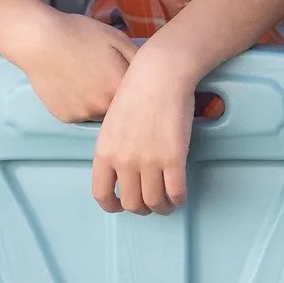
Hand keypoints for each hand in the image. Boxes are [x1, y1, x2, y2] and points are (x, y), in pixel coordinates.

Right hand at [14, 11, 135, 124]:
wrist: (39, 40)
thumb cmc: (80, 34)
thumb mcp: (117, 39)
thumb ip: (138, 59)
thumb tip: (155, 73)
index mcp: (120, 86)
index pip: (141, 96)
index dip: (140, 88)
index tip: (136, 78)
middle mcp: (103, 106)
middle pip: (122, 108)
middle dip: (121, 95)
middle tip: (109, 75)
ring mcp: (83, 115)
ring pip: (103, 113)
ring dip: (102, 101)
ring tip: (91, 78)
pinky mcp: (66, 118)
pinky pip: (83, 114)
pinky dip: (82, 104)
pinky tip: (75, 85)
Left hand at [91, 47, 196, 214]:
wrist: (160, 73)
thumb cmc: (139, 89)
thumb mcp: (113, 121)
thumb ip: (115, 146)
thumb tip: (124, 167)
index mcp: (104, 152)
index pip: (102, 194)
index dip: (113, 206)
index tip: (123, 206)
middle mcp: (124, 161)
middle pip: (132, 203)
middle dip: (143, 208)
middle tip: (152, 203)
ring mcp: (149, 161)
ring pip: (154, 201)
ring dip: (163, 207)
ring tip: (169, 202)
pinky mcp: (174, 157)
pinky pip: (175, 191)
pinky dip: (179, 199)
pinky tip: (181, 196)